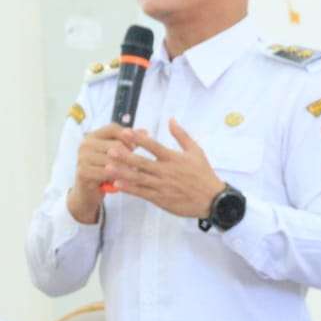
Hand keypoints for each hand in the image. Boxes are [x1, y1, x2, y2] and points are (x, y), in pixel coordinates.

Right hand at [67, 123, 130, 223]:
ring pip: (112, 160)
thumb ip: (128, 142)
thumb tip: (146, 132)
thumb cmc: (103, 170)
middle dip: (129, 154)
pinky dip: (118, 176)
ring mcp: (83, 158)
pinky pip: (106, 173)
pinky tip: (127, 180)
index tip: (136, 146)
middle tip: (140, 163)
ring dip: (126, 167)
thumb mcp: (115, 155)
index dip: (127, 136)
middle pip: (114, 144)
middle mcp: (85, 144)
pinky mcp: (83, 172)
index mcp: (93, 136)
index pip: (113, 128)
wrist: (86, 191)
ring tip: (136, 172)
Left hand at [107, 118, 224, 218]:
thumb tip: (171, 120)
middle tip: (110, 150)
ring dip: (122, 173)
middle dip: (125, 156)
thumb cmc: (203, 174)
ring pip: (139, 178)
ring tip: (107, 167)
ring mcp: (162, 186)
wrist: (212, 200)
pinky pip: (142, 193)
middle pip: (142, 162)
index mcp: (173, 158)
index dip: (139, 139)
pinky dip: (130, 189)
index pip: (154, 146)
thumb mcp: (196, 151)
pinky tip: (117, 184)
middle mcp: (166, 172)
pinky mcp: (160, 199)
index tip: (126, 132)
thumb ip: (181, 135)